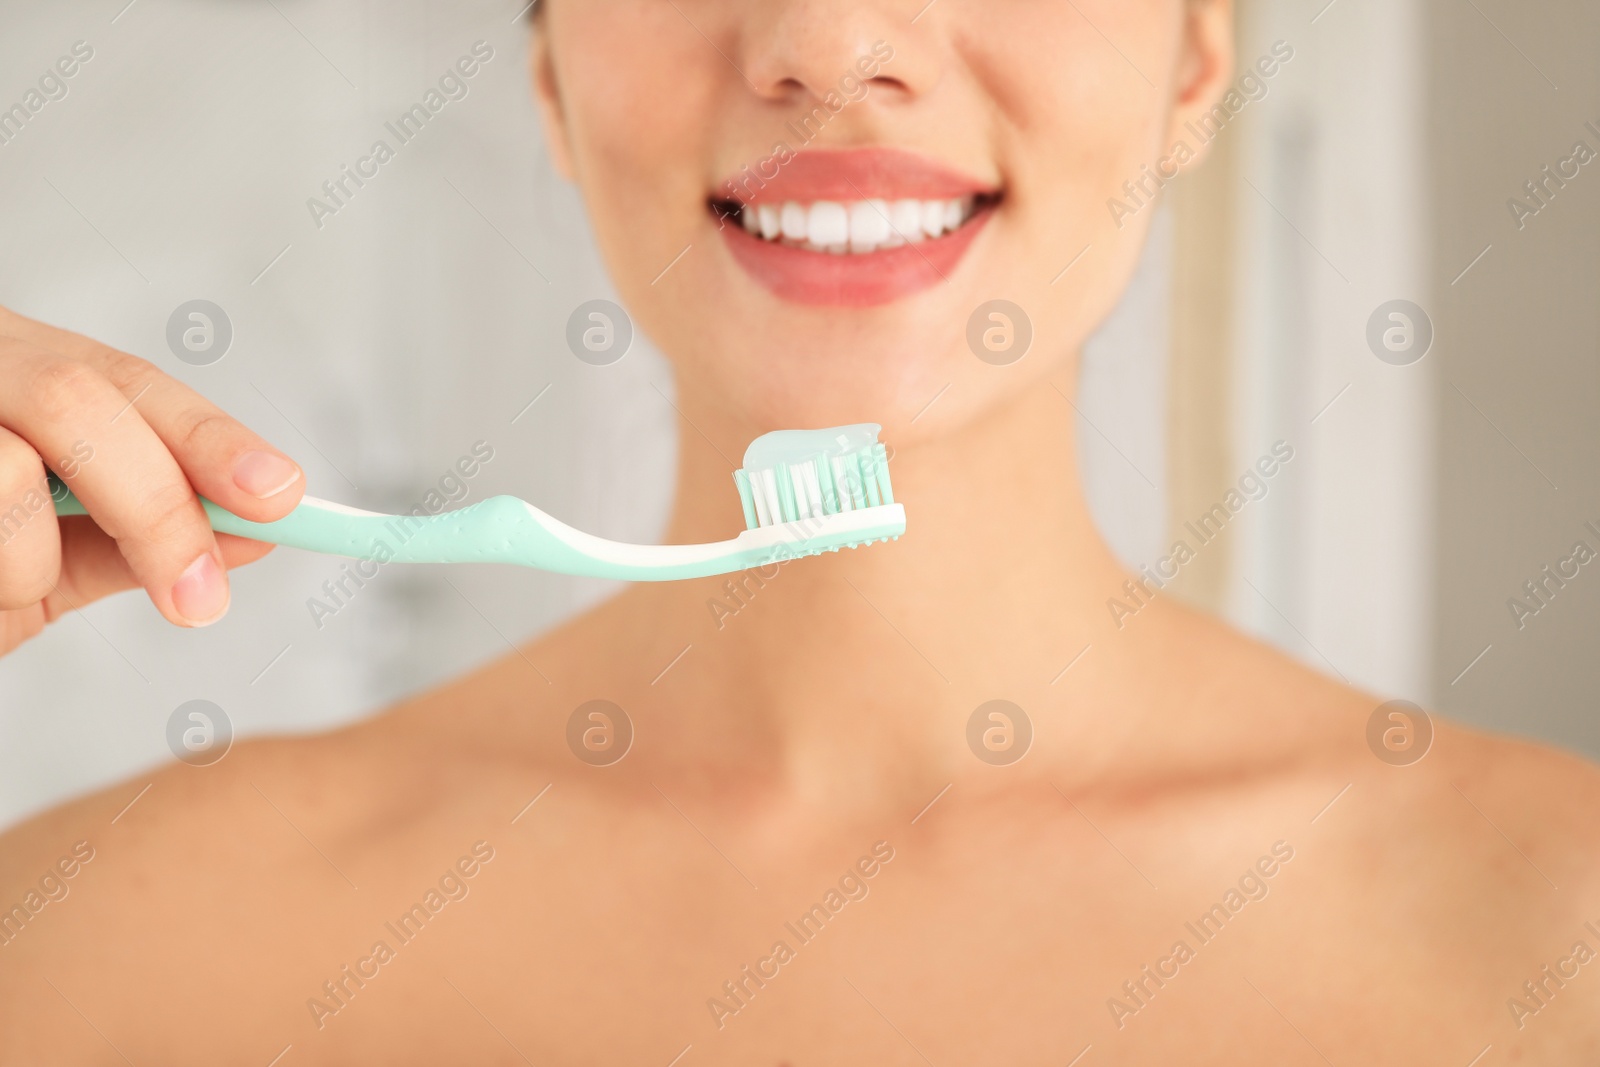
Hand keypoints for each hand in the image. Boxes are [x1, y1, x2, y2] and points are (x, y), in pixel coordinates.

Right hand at [0, 306, 303, 656]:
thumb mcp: (49, 545)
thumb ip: (139, 537)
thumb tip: (257, 534)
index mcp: (23, 368)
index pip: (133, 386)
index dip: (210, 439)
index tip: (282, 499)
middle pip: (82, 403)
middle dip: (155, 508)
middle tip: (199, 603)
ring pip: (7, 468)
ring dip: (26, 559)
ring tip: (1, 583)